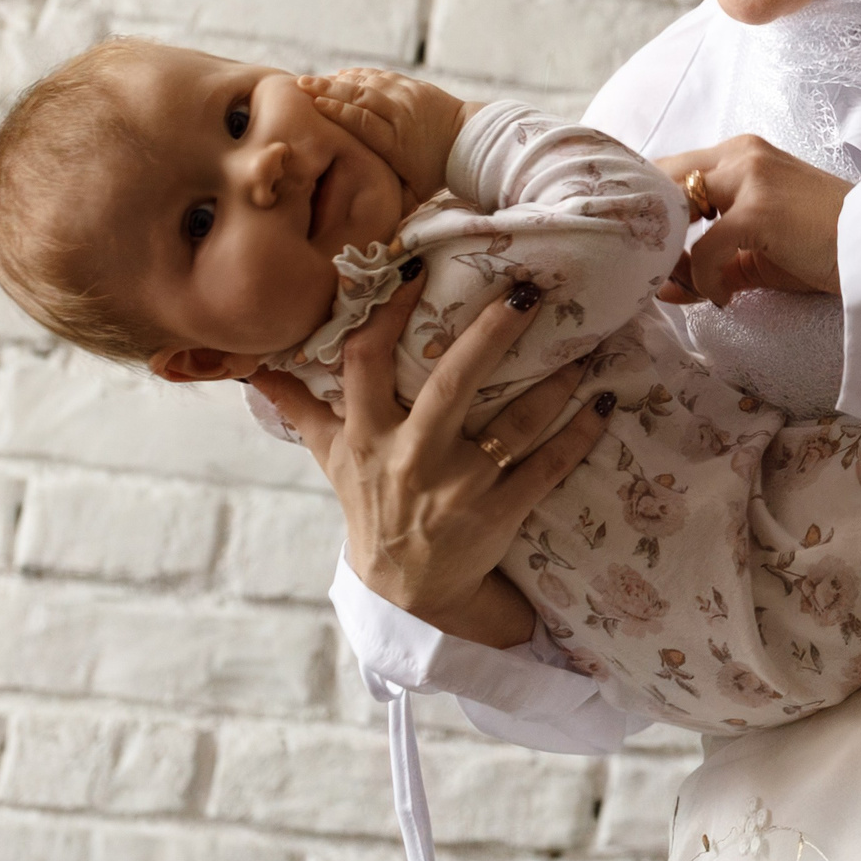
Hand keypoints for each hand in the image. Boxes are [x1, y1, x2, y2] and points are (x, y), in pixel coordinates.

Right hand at [248, 265, 611, 648]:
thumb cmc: (372, 508)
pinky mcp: (499, 514)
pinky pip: (547, 467)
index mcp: (366, 436)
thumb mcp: (331, 461)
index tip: (415, 268)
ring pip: (513, 424)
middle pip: (449, 384)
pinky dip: (579, 435)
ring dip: (555, 383)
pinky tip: (605, 402)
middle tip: (526, 292)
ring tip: (588, 345)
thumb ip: (302, 408)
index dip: (386, 313)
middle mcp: (410, 457)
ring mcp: (458, 489)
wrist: (406, 591)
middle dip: (490, 336)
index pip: (367, 362)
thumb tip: (254, 368)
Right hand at [299, 68, 481, 206]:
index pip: (362, 121)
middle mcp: (401, 115)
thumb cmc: (437, 170)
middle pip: (360, 97)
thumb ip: (390, 203)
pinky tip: (341, 75)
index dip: (337, 111)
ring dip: (340, 80)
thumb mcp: (416, 192)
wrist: (471, 140)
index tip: (314, 105)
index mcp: (397, 142)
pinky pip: (382, 76)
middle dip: (329, 90)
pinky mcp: (413, 86)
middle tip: (301, 85)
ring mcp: (408, 97)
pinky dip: (360, 75)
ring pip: (369, 83)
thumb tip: (365, 227)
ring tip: (314, 79)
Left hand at [656, 136, 853, 304]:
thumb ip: (709, 261)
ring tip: (685, 286)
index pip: (672, 170)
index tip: (651, 249)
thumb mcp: (757, 248)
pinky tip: (724, 298)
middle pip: (664, 181)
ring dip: (672, 255)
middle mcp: (741, 155)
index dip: (653, 211)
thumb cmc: (821, 246)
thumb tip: (663, 287)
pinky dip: (705, 280)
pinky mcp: (759, 210)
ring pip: (678, 209)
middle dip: (653, 228)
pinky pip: (707, 248)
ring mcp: (751, 178)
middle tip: (655, 270)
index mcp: (740, 154)